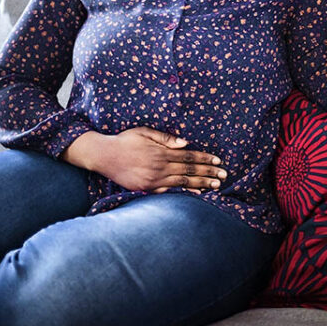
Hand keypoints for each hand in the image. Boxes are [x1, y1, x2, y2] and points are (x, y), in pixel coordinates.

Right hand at [88, 127, 225, 193]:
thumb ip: (166, 138)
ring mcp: (153, 180)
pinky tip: (195, 193)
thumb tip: (185, 143)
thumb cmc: (125, 140)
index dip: (205, 160)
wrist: (103, 156)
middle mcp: (159, 168)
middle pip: (189, 171)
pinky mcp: (146, 189)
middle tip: (224, 176)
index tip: (218, 162)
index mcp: (161, 153)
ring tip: (215, 186)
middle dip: (208, 173)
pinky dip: (183, 193)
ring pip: (182, 183)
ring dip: (200, 184)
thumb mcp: (144, 132)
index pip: (189, 157)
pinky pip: (169, 192)